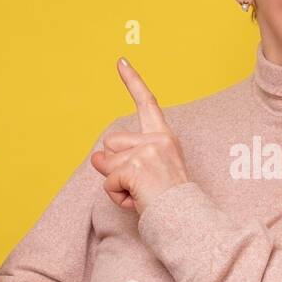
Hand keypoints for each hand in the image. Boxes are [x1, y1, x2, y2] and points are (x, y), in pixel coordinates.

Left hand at [90, 58, 189, 213]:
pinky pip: (108, 181)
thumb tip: (95, 158)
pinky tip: (137, 200)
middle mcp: (157, 139)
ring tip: (141, 193)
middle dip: (114, 166)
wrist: (186, 220)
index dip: (133, 81)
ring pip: (105, 163)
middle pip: (110, 143)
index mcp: (164, 136)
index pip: (147, 104)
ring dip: (115, 183)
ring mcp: (146, 152)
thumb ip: (122, 159)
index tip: (120, 61)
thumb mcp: (145, 173)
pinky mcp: (135, 168)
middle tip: (141, 184)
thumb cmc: (169, 201)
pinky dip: (117, 195)